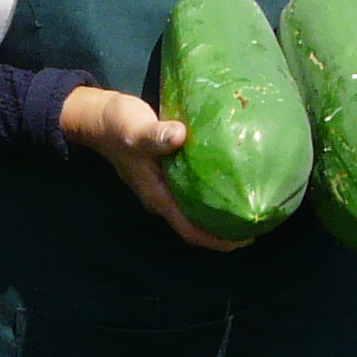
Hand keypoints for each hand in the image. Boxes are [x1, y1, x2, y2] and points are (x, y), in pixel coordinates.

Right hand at [60, 86, 245, 251]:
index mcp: (157, 196)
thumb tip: (179, 136)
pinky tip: (232, 180)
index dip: (216, 240)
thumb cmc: (117, 125)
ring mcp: (165, 186)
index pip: (190, 230)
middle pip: (197, 225)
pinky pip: (195, 190)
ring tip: (250, 205)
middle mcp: (162, 197)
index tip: (245, 240)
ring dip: (220, 213)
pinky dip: (213, 192)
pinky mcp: (169, 172)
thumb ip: (156, 135)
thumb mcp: (135, 129)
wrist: (98, 116)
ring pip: (196, 209)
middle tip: (257, 223)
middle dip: (225, 229)